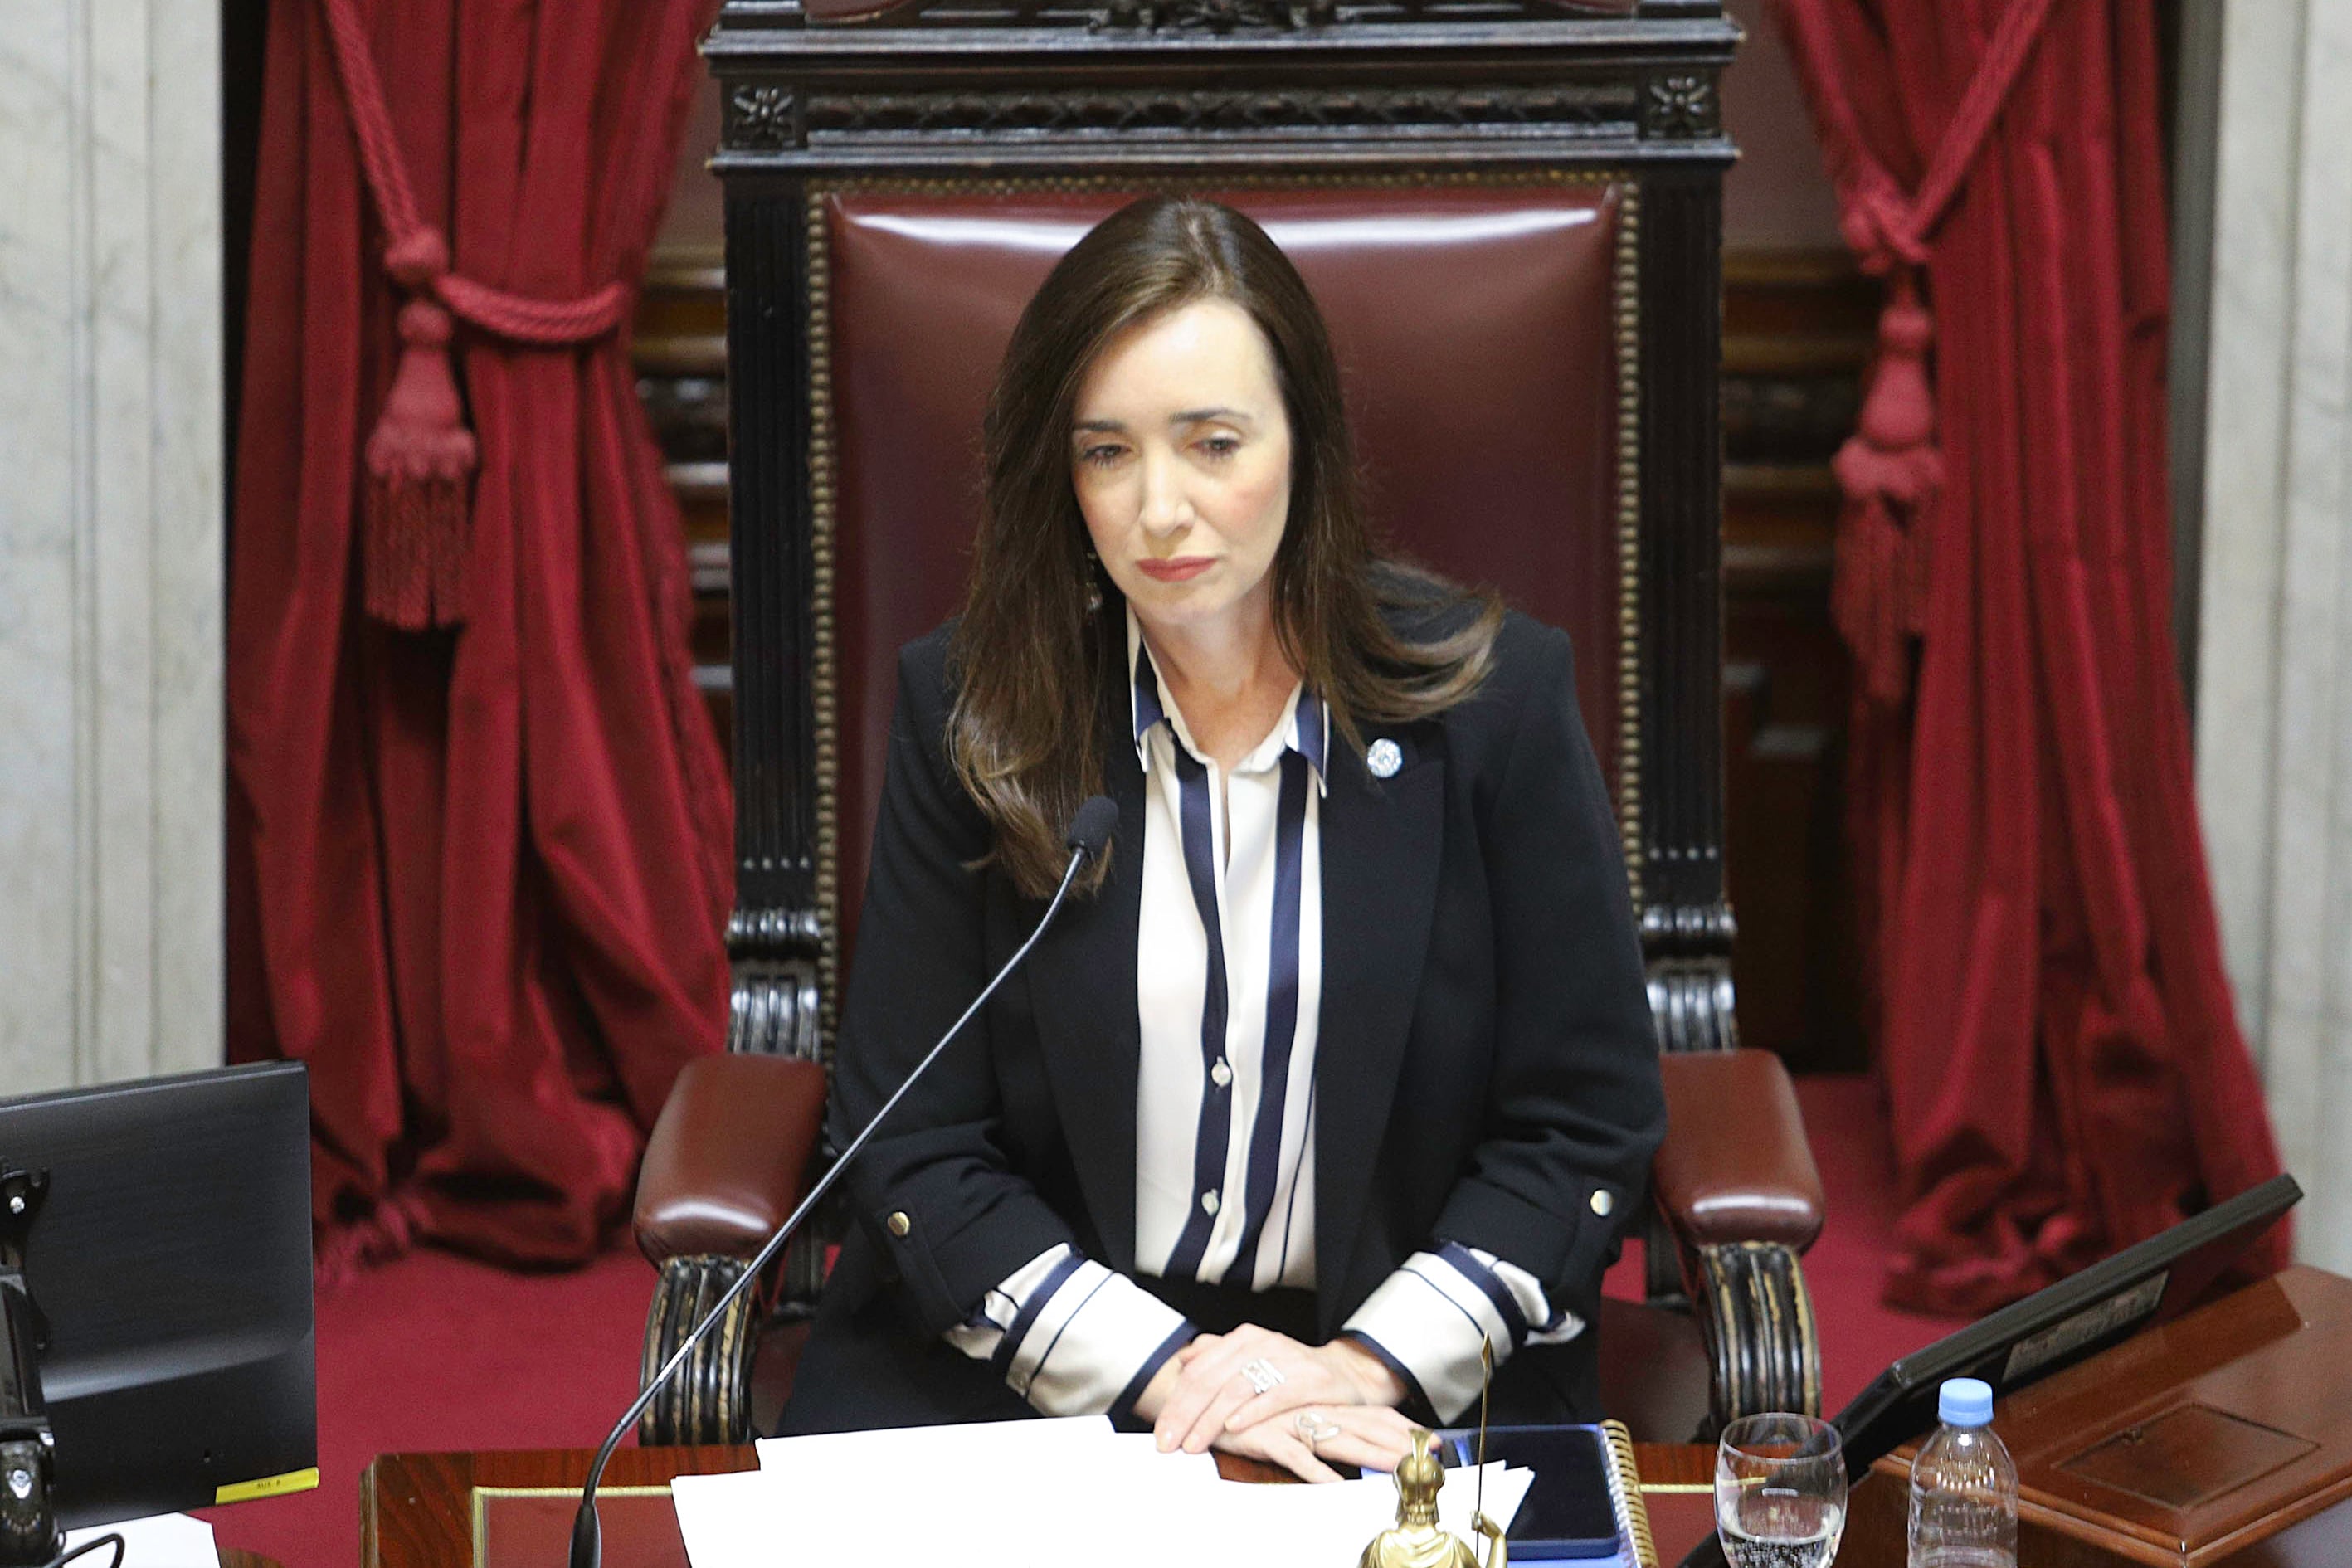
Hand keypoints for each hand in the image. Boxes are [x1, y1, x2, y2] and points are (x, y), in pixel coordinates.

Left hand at [1148, 1325, 1406, 1457]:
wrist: (1347, 1376)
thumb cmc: (1291, 1374)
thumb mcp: (1253, 1361)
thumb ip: (1217, 1356)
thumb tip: (1182, 1358)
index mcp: (1242, 1339)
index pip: (1198, 1371)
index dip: (1175, 1403)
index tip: (1159, 1433)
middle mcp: (1261, 1344)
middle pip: (1212, 1380)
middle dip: (1184, 1415)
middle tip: (1167, 1445)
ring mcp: (1286, 1360)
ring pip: (1238, 1388)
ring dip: (1211, 1419)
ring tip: (1193, 1444)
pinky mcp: (1310, 1379)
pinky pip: (1276, 1395)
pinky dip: (1253, 1411)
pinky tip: (1234, 1427)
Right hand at [1226, 1402, 1426, 1482]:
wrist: (1194, 1397)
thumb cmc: (1237, 1411)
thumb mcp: (1276, 1416)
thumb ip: (1304, 1426)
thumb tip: (1329, 1439)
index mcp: (1315, 1403)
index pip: (1365, 1413)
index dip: (1397, 1424)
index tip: (1429, 1437)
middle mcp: (1308, 1410)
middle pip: (1363, 1425)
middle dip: (1399, 1440)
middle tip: (1433, 1452)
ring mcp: (1289, 1421)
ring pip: (1339, 1439)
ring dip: (1371, 1454)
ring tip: (1399, 1466)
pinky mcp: (1266, 1436)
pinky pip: (1296, 1456)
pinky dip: (1316, 1472)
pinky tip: (1336, 1485)